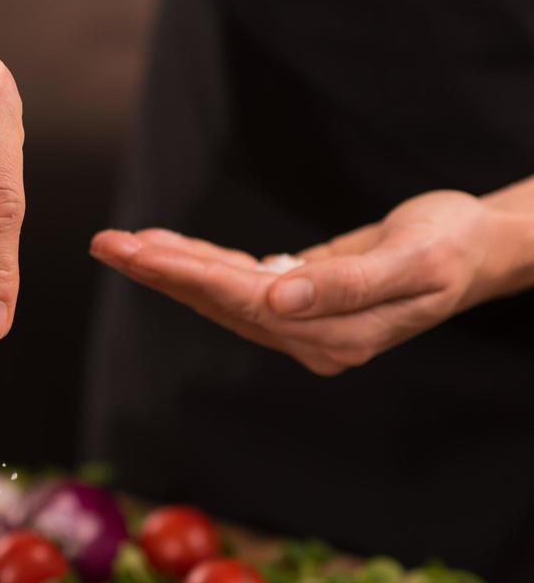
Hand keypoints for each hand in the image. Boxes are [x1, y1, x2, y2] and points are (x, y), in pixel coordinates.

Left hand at [89, 191, 517, 375]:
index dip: (187, 275)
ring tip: (120, 244)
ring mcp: (301, 323)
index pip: (243, 303)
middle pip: (219, 302)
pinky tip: (164, 249)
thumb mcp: (411, 261)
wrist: (478, 247)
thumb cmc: (452, 248)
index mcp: (332, 337)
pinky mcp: (297, 300)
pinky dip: (200, 263)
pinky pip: (237, 281)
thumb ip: (344, 285)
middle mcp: (309, 338)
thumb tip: (277, 298)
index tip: (138, 253)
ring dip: (171, 268)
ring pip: (220, 293)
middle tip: (105, 244)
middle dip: (160, 271)